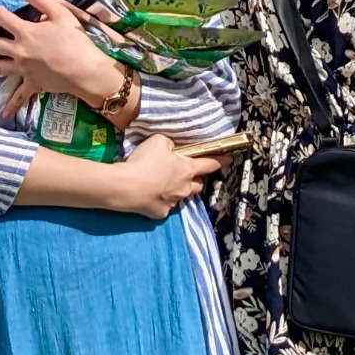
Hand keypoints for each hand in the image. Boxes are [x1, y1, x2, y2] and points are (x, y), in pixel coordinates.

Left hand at [0, 0, 128, 106]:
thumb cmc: (75, 40)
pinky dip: (11, 105)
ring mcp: (24, 69)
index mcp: (25, 32)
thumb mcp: (62, 13)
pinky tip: (3, 113)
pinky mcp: (33, 83)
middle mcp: (19, 51)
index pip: (4, 19)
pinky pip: (19, 96)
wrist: (85, 70)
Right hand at [100, 133, 227, 219]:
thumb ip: (170, 144)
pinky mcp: (161, 213)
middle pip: (198, 185)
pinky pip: (166, 206)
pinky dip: (162, 201)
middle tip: (184, 173)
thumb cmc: (144, 161)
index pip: (210, 164)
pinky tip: (151, 195)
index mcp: (188, 169)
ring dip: (179, 191)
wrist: (126, 187)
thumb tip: (172, 148)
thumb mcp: (158, 141)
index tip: (228, 160)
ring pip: (182, 196)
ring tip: (165, 185)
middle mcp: (185, 188)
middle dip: (195, 179)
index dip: (220, 161)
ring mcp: (174, 202)